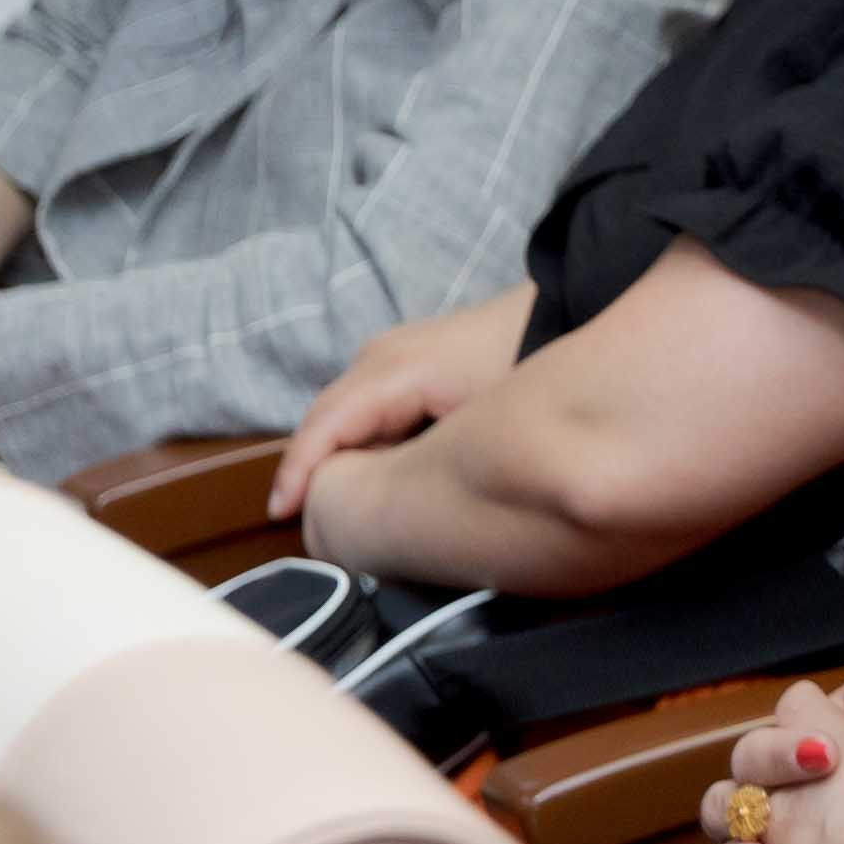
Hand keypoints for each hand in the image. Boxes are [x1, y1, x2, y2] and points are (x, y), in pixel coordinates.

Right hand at [271, 295, 520, 516]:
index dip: (300, 472)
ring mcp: (393, 357)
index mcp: (388, 369)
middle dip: (312, 473)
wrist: (561, 314)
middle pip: (327, 424)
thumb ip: (422, 453)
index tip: (282, 514)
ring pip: (347, 419)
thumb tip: (384, 493)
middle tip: (309, 529)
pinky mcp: (412, 365)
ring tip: (331, 510)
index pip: (325, 426)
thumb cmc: (524, 360)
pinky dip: (365, 443)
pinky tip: (373, 475)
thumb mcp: (476, 416)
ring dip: (338, 459)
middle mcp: (379, 358)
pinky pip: (371, 409)